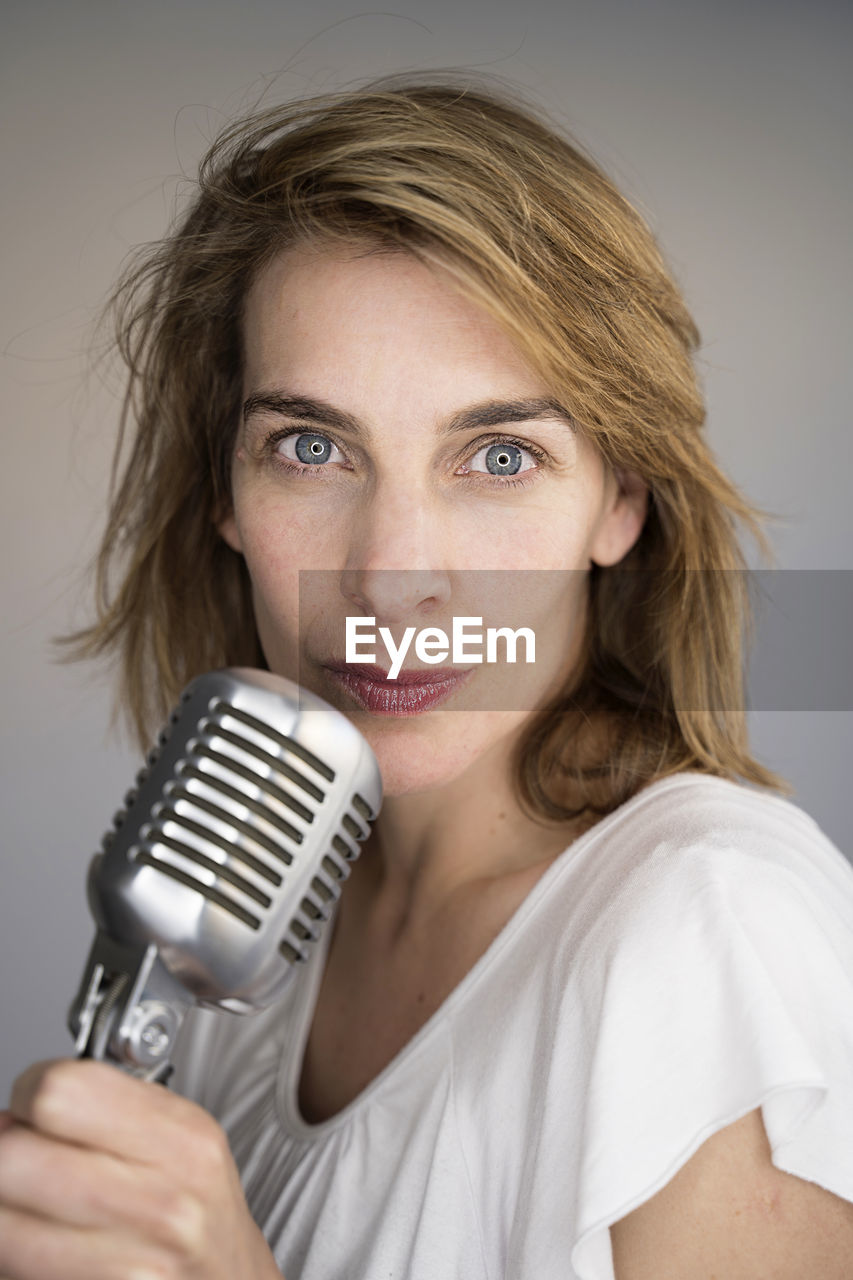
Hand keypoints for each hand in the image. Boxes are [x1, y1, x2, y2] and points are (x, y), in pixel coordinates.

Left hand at [0, 1058, 281, 1278]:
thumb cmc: (197, 1208)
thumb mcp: (179, 1135)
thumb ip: (107, 1106)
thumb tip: (15, 1114)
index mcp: (182, 1141)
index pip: (58, 1094)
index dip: (30, 1094)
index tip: (34, 1108)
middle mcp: (162, 1204)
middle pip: (15, 1159)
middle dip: (7, 1154)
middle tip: (27, 1158)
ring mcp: (132, 1266)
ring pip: (3, 1228)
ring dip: (6, 1211)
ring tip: (34, 1204)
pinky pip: (19, 1270)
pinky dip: (17, 1257)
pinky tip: (47, 1243)